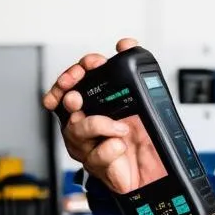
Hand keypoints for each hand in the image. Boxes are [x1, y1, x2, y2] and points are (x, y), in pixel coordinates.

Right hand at [42, 37, 166, 194]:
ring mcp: (86, 144)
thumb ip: (131, 68)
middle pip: (65, 102)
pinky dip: (113, 148)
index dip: (74, 73)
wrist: (149, 171)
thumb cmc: (137, 135)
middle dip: (70, 91)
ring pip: (78, 129)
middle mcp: (82, 123)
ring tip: (121, 127)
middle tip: (79, 92)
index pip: (70, 83)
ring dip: (100, 124)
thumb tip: (126, 43)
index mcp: (89, 105)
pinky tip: (122, 145)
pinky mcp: (96, 164)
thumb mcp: (139, 98)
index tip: (88, 66)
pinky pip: (100, 153)